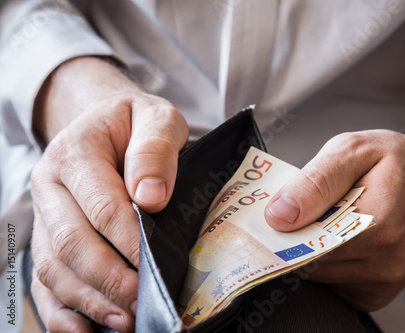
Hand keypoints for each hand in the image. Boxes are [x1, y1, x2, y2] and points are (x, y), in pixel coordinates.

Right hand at [30, 57, 187, 331]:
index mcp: (75, 152)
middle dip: (109, 278)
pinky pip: (44, 279)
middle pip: (71, 242)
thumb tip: (151, 197)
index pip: (101, 205)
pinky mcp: (47, 237)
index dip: (127, 239)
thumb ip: (155, 150)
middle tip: (143, 303)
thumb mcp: (156, 118)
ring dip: (89, 299)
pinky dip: (61, 311)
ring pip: (54, 267)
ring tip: (126, 321)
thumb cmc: (133, 123)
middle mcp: (50, 186)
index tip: (153, 265)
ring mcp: (44, 215)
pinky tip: (85, 330)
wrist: (103, 122)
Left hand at [264, 123, 404, 310]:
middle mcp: (384, 263)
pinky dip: (328, 263)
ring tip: (330, 219)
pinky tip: (342, 238)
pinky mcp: (378, 293)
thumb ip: (314, 182)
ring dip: (313, 249)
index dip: (282, 231)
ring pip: (318, 276)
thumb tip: (278, 215)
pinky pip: (333, 284)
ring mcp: (382, 283)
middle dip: (296, 237)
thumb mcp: (353, 150)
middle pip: (308, 263)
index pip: (305, 246)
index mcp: (377, 225)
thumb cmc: (400, 161)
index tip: (275, 215)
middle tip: (307, 208)